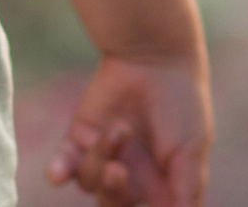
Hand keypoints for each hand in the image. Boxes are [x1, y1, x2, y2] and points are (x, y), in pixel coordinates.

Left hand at [46, 52, 210, 206]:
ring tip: (119, 127)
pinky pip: (64, 164)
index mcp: (160, 184)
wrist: (154, 55)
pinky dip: (60, 171)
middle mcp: (131, 174)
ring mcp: (104, 156)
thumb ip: (184, 193)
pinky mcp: (81, 135)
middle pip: (112, 204)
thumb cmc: (181, 103)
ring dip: (101, 158)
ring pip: (89, 182)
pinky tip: (57, 174)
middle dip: (113, 192)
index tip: (134, 194)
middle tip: (118, 171)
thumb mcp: (190, 151)